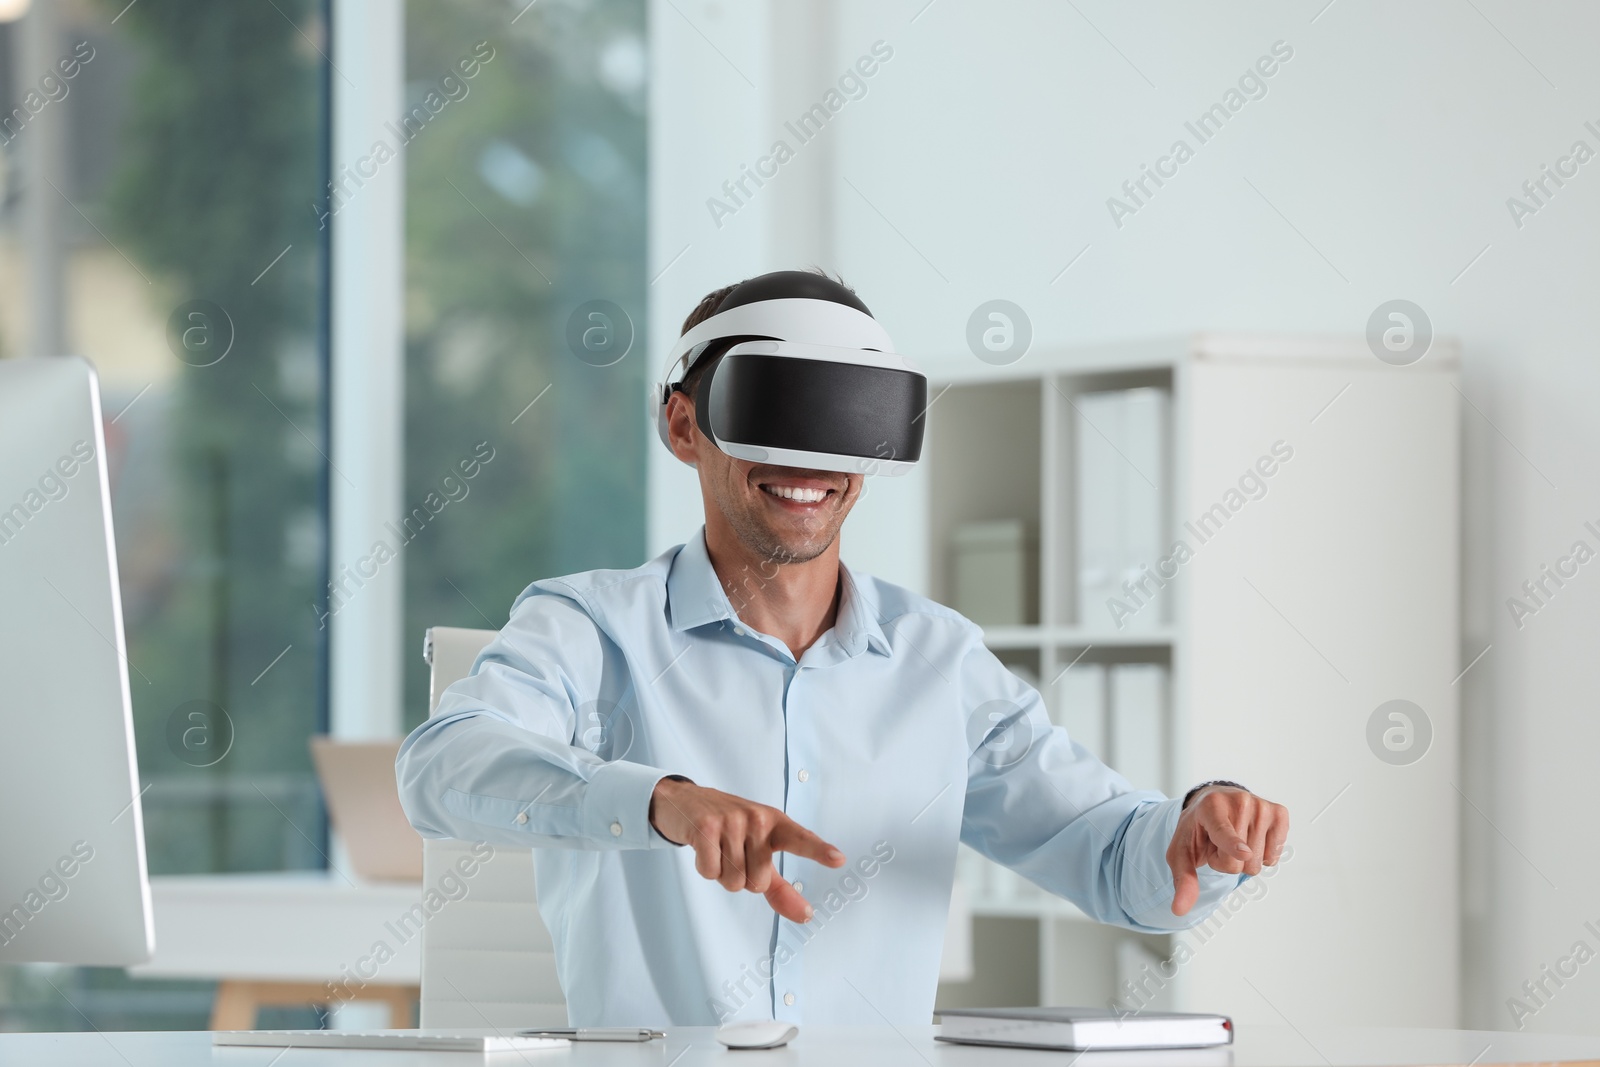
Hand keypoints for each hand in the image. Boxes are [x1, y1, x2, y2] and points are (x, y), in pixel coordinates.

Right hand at [649, 777, 845, 922]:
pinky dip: (705, 868)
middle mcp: (757, 819)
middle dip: (742, 878)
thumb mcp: (760, 853)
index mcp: (776, 824)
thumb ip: (783, 887)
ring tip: (718, 848)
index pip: (801, 840)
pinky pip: (710, 872)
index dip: (819, 851)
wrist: (688, 802)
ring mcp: (731, 821)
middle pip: (757, 884)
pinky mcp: (706, 827)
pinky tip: (704, 847)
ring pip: (733, 882)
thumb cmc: (731, 831)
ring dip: (722, 874)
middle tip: (732, 852)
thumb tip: (805, 916)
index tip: (839, 860)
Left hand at [1166, 786, 1288, 915]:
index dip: (1232, 845)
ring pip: (1258, 861)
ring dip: (1244, 860)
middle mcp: (1239, 802)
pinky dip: (1263, 855)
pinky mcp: (1280, 813)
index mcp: (1210, 807)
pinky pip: (1274, 855)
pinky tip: (1251, 839)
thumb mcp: (1182, 852)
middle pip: (1240, 861)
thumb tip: (1179, 910)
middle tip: (1219, 844)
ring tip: (1234, 841)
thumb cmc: (1197, 830)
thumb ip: (1183, 879)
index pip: (1224, 832)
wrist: (1214, 803)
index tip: (1243, 852)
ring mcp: (1262, 806)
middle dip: (1227, 862)